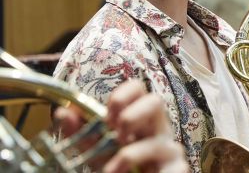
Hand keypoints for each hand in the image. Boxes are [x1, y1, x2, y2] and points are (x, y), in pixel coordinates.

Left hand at [54, 81, 187, 172]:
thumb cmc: (119, 169)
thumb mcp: (96, 151)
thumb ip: (82, 134)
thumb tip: (62, 112)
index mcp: (139, 119)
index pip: (138, 89)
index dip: (123, 96)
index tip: (107, 117)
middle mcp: (157, 129)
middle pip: (156, 102)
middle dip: (132, 117)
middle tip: (116, 136)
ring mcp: (170, 150)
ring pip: (159, 143)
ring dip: (131, 156)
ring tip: (111, 170)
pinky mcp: (179, 170)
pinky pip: (174, 169)